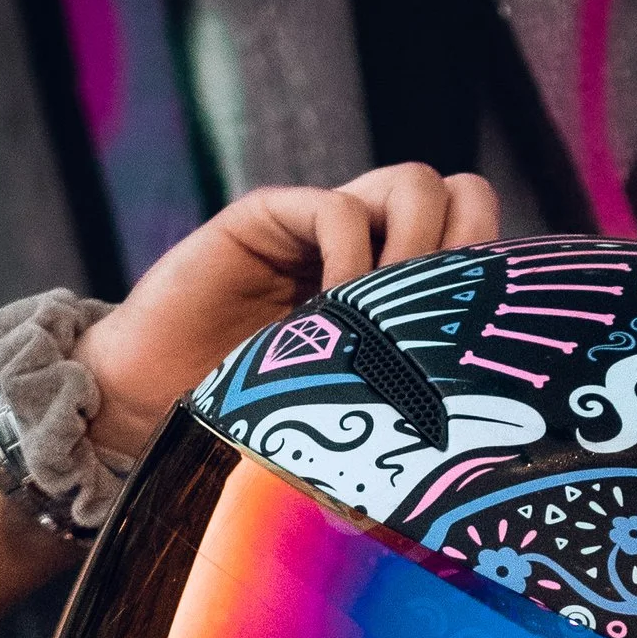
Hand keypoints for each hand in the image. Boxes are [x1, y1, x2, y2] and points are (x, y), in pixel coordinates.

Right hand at [74, 164, 499, 456]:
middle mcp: (370, 248)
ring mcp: (323, 228)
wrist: (145, 410)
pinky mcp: (272, 217)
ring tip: (386, 320)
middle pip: (463, 195)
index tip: (473, 352)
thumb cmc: (248, 436)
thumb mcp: (350, 428)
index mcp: (399, 293)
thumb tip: (486, 454)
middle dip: (466, 249)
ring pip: (413, 184)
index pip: (479, 245)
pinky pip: (339, 209)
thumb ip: (405, 412)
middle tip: (437, 323)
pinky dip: (351, 258)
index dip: (491, 281)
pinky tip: (333, 317)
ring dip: (416, 249)